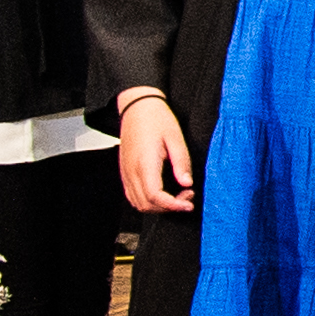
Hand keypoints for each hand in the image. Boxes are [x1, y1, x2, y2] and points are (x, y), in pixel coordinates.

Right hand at [115, 92, 195, 213]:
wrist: (137, 108)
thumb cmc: (157, 119)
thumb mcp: (176, 138)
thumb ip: (181, 162)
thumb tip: (187, 183)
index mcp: (145, 163)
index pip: (155, 196)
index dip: (172, 205)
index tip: (189, 204)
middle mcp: (131, 172)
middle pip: (146, 205)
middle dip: (168, 207)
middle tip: (188, 196)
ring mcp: (126, 173)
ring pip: (138, 203)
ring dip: (158, 206)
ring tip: (178, 194)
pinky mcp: (125, 172)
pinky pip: (133, 195)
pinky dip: (148, 201)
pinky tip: (164, 192)